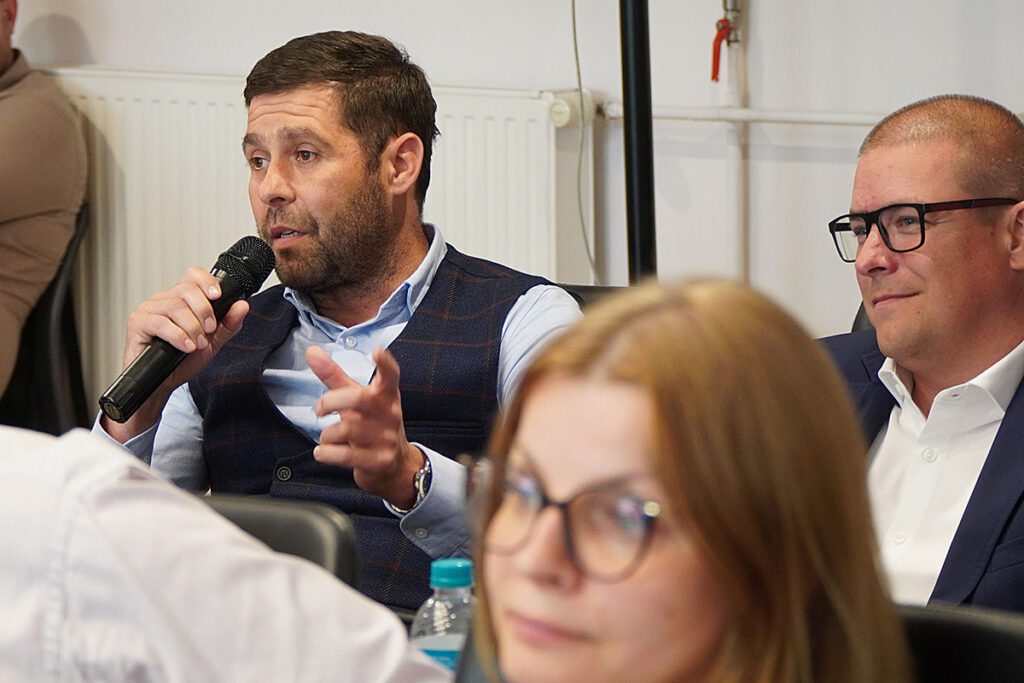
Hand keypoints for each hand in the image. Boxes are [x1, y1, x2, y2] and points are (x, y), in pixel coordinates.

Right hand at [102, 267, 248, 441]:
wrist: (163, 384)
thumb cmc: (181, 361)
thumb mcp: (212, 342)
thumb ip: (228, 324)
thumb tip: (242, 305)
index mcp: (183, 300)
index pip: (193, 275)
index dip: (207, 281)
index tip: (218, 296)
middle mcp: (165, 300)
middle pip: (187, 289)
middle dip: (204, 311)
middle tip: (209, 331)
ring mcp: (149, 309)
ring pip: (175, 306)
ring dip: (192, 327)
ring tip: (197, 344)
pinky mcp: (137, 323)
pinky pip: (160, 322)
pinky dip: (178, 336)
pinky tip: (186, 347)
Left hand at [307, 345, 423, 508]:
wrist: (395, 465)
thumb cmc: (371, 424)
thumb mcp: (357, 398)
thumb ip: (334, 375)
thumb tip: (311, 351)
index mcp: (386, 394)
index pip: (390, 375)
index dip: (385, 363)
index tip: (377, 351)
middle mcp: (389, 413)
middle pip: (358, 398)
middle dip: (329, 402)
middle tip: (320, 410)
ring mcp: (386, 438)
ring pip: (345, 429)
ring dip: (327, 435)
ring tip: (329, 438)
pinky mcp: (379, 460)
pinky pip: (345, 455)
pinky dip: (326, 453)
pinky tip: (324, 452)